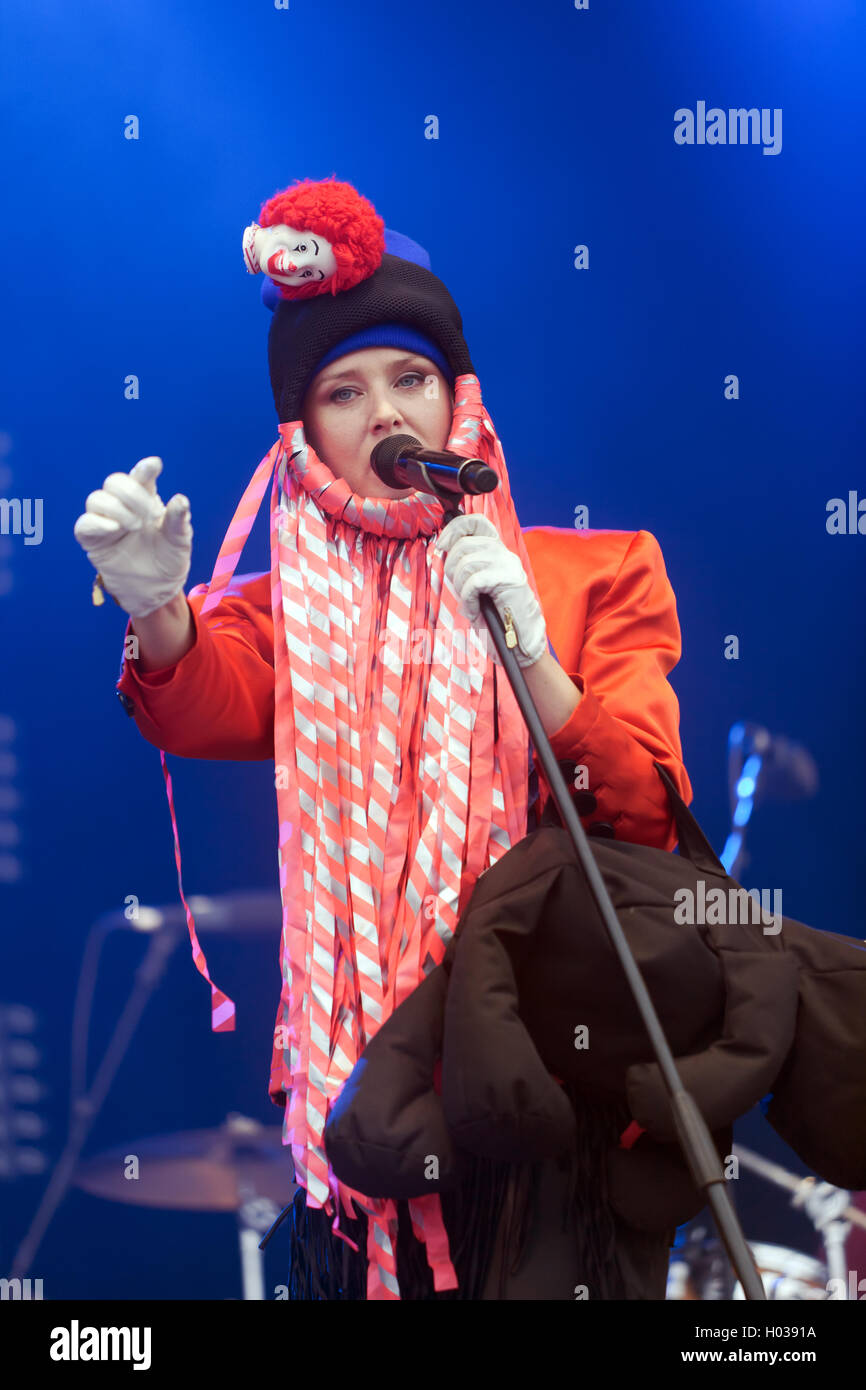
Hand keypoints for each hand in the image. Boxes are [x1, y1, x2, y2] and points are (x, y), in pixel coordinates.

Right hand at [73, 457, 192, 618]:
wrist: (156, 590)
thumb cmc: (168, 560)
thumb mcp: (179, 542)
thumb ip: (178, 521)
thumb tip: (180, 499)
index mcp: (146, 500)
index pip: (140, 477)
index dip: (144, 469)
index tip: (154, 465)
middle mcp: (123, 506)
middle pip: (114, 482)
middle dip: (132, 493)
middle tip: (150, 515)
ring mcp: (106, 521)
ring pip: (96, 499)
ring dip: (117, 509)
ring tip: (136, 526)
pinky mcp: (93, 540)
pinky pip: (85, 524)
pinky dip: (98, 523)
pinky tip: (115, 529)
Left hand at [433, 513, 547, 667]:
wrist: (521, 645)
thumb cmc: (497, 620)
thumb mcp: (476, 587)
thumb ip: (464, 566)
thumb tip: (443, 548)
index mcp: (498, 552)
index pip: (477, 523)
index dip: (455, 528)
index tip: (441, 544)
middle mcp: (506, 555)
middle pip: (464, 544)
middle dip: (451, 567)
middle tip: (458, 590)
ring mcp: (510, 567)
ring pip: (467, 562)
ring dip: (459, 586)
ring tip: (468, 603)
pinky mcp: (512, 581)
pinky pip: (475, 581)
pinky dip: (468, 598)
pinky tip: (474, 611)